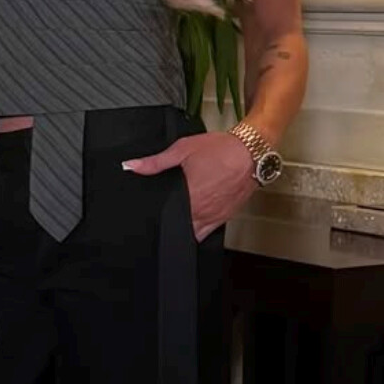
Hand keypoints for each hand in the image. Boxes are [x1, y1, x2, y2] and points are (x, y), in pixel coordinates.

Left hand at [123, 132, 256, 240]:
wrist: (251, 151)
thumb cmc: (221, 149)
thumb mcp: (182, 150)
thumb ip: (155, 162)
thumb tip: (132, 166)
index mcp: (190, 197)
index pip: (167, 220)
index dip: (157, 221)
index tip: (150, 217)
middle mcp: (202, 212)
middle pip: (179, 230)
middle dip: (170, 225)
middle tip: (166, 214)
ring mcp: (215, 216)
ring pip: (194, 234)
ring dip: (186, 228)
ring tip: (180, 216)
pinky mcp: (226, 216)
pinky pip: (209, 230)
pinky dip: (201, 227)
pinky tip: (197, 215)